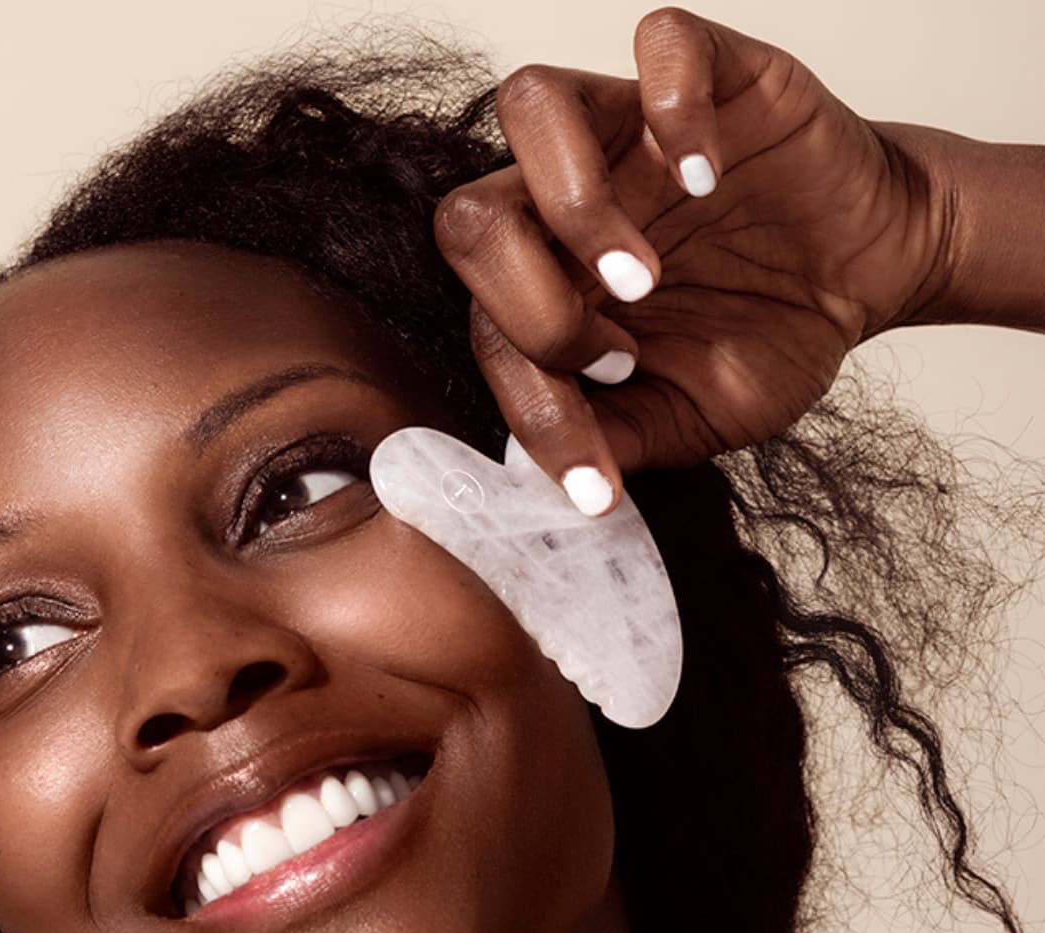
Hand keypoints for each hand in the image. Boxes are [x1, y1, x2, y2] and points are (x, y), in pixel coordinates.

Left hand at [433, 7, 949, 513]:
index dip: (528, 406)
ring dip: (573, 204)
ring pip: (527, 105)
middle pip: (467, 218)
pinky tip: (710, 177)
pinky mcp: (710, 72)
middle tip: (617, 352)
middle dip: (528, 304)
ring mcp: (627, 129)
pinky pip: (659, 42)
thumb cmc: (765, 336)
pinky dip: (674, 107)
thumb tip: (547, 483)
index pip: (483, 330)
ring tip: (645, 275)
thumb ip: (612, 437)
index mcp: (545, 282)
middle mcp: (565, 201)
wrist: (869, 272)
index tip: (595, 472)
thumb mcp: (685, 416)